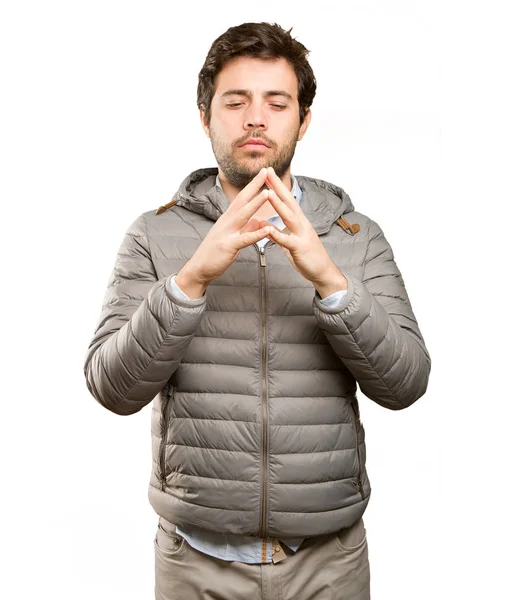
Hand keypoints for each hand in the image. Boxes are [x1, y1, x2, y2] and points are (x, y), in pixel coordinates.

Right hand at [177, 167, 272, 286]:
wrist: (199, 268)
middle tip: (266, 170)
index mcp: (228, 218)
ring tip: (268, 193)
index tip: (263, 172)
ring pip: (243, 216)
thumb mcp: (232, 236)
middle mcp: (227, 222)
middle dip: (255, 185)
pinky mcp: (228, 247)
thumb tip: (258, 220)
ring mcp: (227, 233)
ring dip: (256, 204)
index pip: (242, 197)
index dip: (253, 185)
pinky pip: (245, 239)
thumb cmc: (215, 252)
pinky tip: (268, 230)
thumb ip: (245, 228)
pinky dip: (257, 234)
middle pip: (242, 200)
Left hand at [258, 167, 346, 291]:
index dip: (278, 186)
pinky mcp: (299, 248)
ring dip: (278, 205)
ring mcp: (301, 235)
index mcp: (299, 221)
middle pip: (288, 202)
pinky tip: (268, 229)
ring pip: (288, 217)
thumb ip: (279, 232)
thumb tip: (266, 225)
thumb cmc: (307, 256)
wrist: (323, 272)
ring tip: (268, 193)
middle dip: (278, 187)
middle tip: (268, 171)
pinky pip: (287, 241)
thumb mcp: (291, 242)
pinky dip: (277, 234)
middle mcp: (301, 224)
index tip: (268, 173)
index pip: (287, 200)